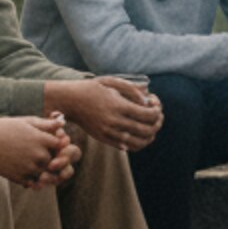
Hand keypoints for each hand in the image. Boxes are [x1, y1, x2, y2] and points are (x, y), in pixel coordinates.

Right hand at [0, 114, 76, 186]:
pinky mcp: (20, 177)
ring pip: (47, 174)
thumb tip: (62, 124)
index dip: (59, 146)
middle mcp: (38, 154)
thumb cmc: (4, 128)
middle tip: (49, 159)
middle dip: (54, 160)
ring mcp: (29, 167)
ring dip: (45, 172)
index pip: (62, 146)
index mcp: (41, 139)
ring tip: (37, 167)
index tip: (54, 145)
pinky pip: (34, 183)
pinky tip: (27, 173)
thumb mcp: (26, 122)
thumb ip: (45, 124)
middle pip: (56, 161)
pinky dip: (33, 181)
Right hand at [47, 76, 162, 150]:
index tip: (155, 104)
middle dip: (157, 123)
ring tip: (151, 127)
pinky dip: (138, 142)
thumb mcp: (112, 81)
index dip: (157, 111)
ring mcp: (109, 132)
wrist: (69, 101)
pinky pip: (127, 146)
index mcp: (118, 106)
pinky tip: (139, 133)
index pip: (148, 115)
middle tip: (158, 116)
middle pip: (146, 130)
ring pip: (139, 143)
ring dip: (150, 136)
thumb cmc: (92, 88)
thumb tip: (147, 101)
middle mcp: (114, 121)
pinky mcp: (104, 139)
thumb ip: (132, 89)